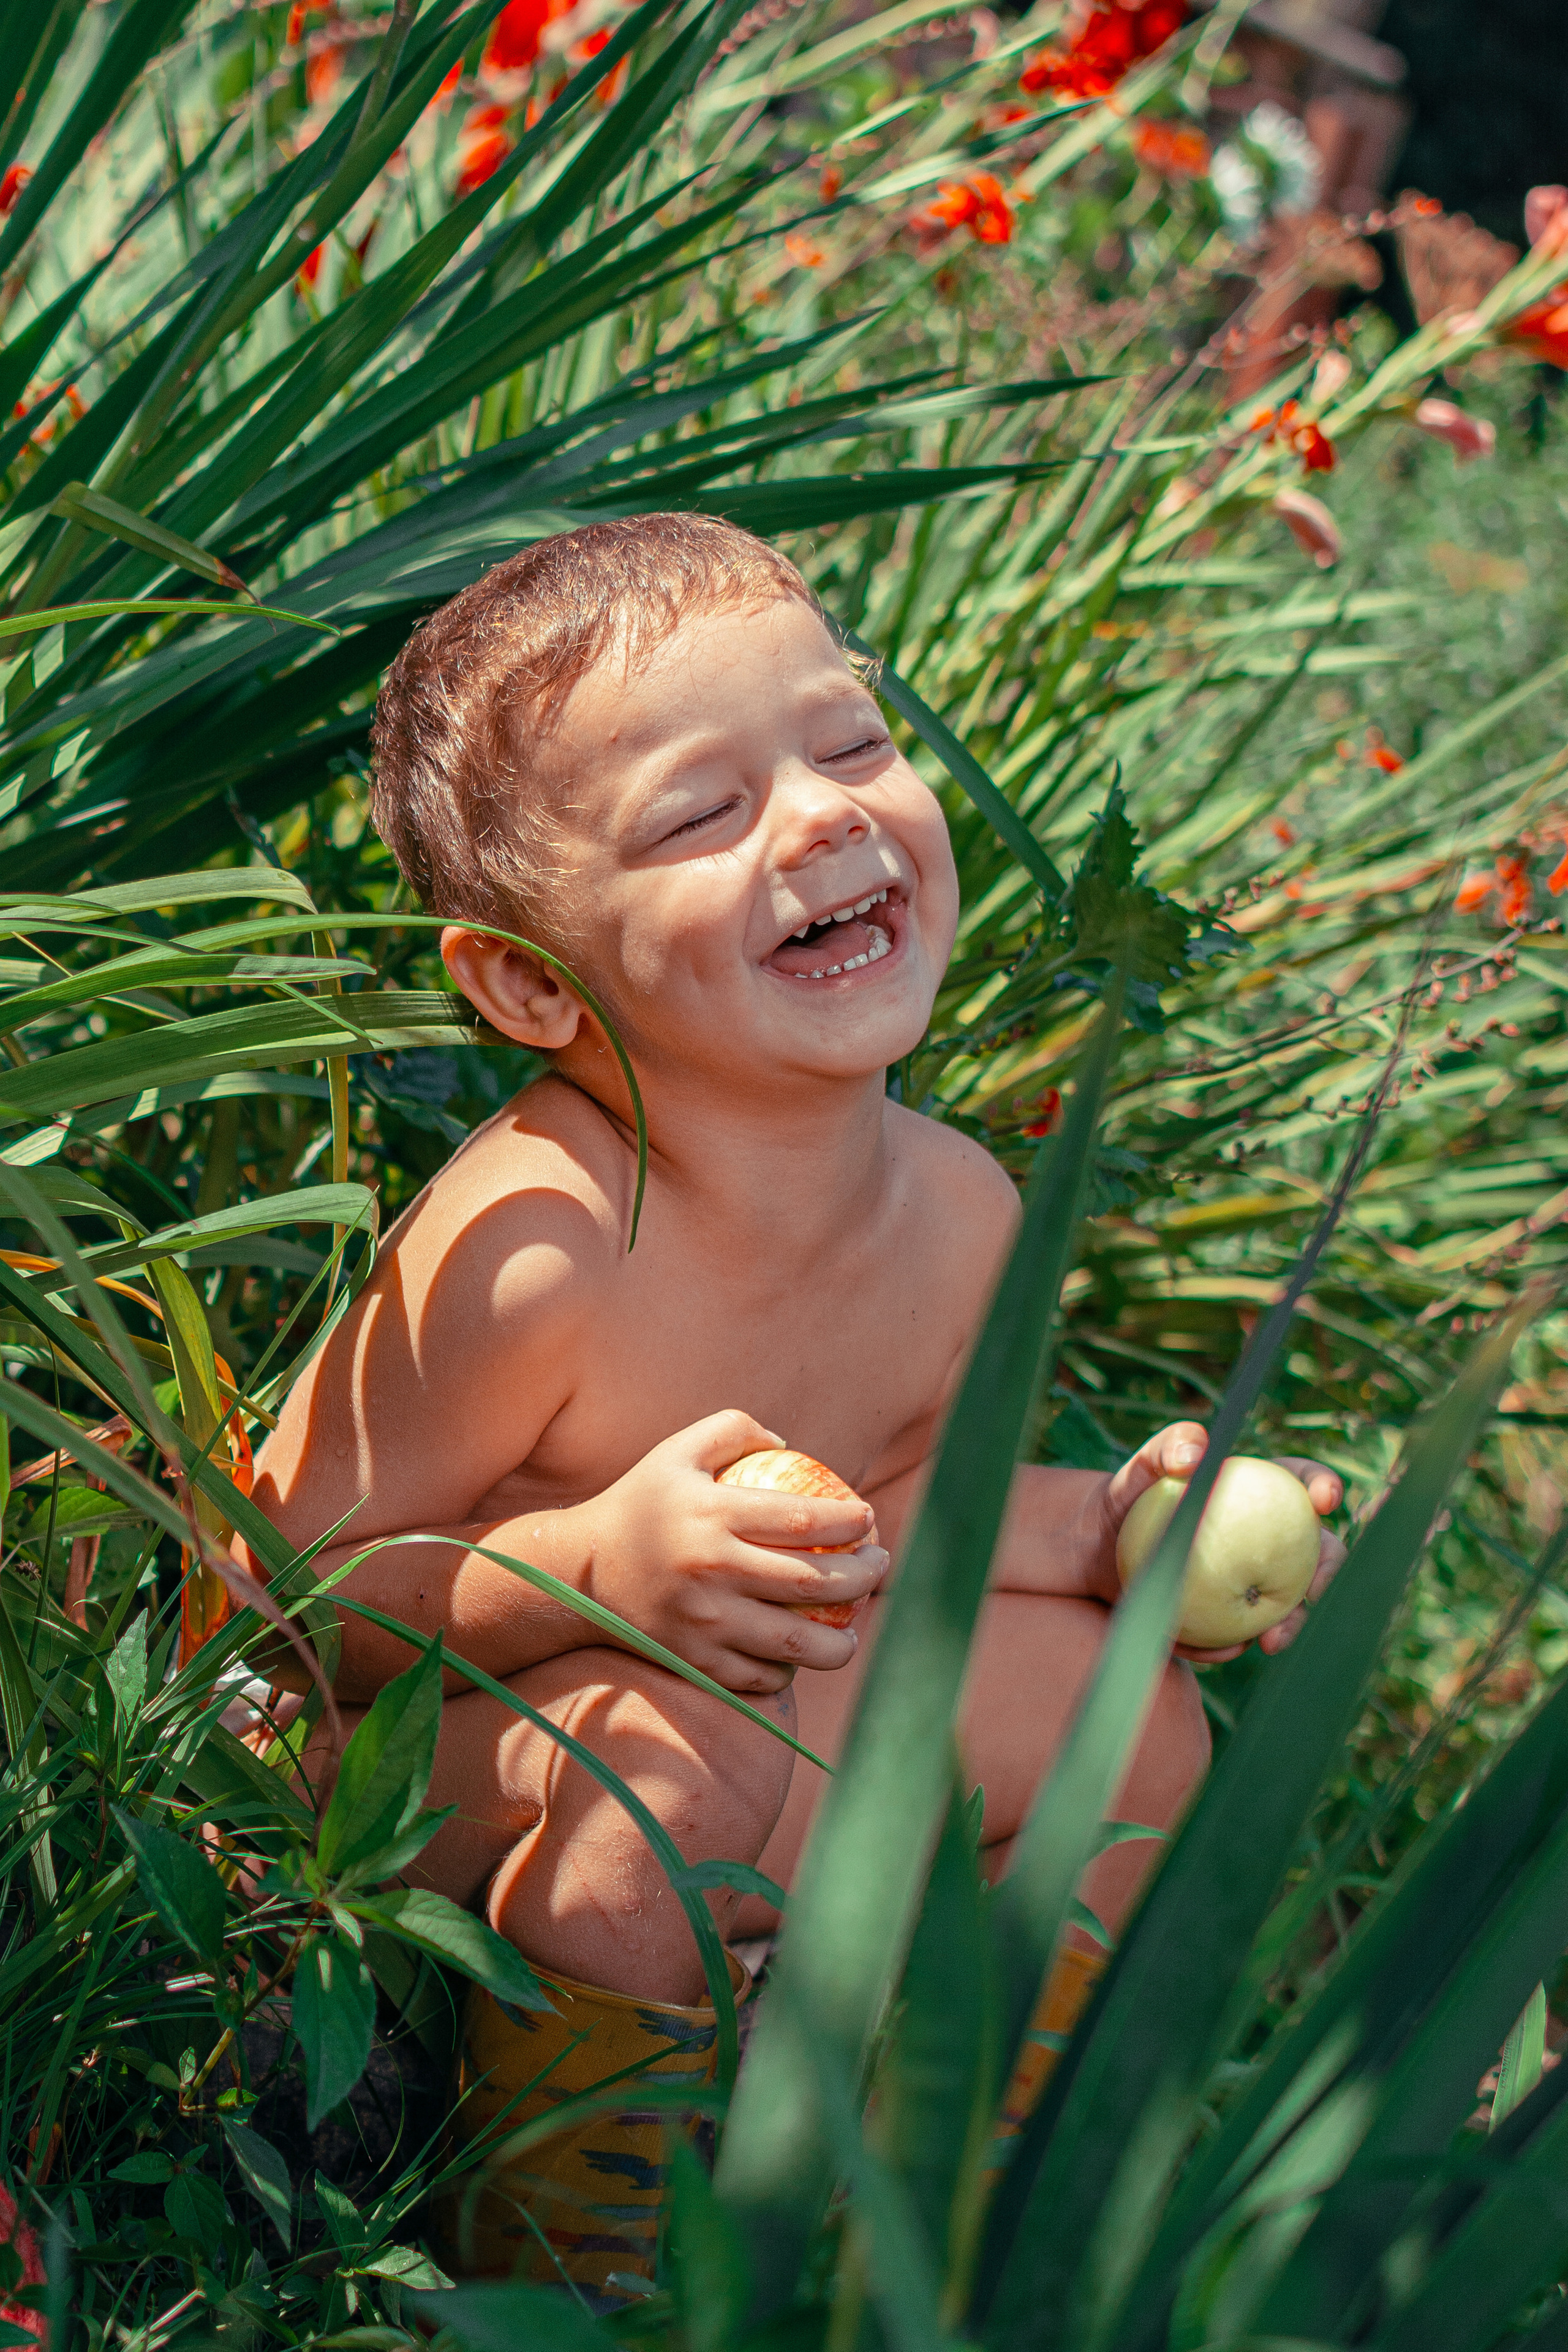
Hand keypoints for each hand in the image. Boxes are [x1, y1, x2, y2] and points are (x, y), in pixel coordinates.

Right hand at [579, 1409, 888, 1693]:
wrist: (580, 1573)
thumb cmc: (641, 1502)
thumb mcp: (678, 1450)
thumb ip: (735, 1431)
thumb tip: (792, 1446)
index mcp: (713, 1514)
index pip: (805, 1517)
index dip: (851, 1520)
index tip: (869, 1519)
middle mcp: (711, 1570)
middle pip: (813, 1583)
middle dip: (864, 1575)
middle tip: (879, 1565)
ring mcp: (704, 1623)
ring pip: (797, 1643)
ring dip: (842, 1640)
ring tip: (854, 1626)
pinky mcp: (695, 1662)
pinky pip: (761, 1675)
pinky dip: (790, 1668)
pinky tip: (801, 1652)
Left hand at [1101, 1420, 1344, 1663]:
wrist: (1099, 1548)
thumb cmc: (1129, 1496)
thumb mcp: (1142, 1467)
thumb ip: (1167, 1448)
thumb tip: (1196, 1451)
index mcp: (1263, 1494)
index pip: (1303, 1485)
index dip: (1324, 1487)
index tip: (1325, 1499)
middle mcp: (1269, 1541)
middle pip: (1318, 1555)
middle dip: (1328, 1574)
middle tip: (1316, 1591)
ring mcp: (1252, 1582)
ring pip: (1289, 1606)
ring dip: (1291, 1625)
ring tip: (1272, 1639)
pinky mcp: (1228, 1618)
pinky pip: (1238, 1635)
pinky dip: (1230, 1645)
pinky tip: (1218, 1650)